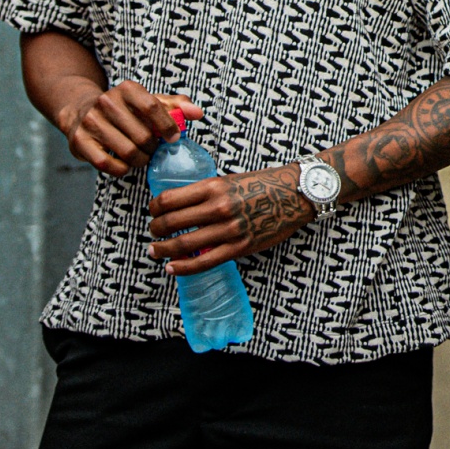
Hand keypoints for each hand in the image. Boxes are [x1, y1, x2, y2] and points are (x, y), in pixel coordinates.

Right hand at [55, 79, 203, 177]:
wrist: (81, 110)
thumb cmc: (125, 109)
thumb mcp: (150, 101)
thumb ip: (177, 106)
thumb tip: (197, 114)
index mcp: (127, 89)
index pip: (152, 107)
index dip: (167, 126)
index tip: (174, 138)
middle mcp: (106, 101)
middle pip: (142, 135)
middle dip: (153, 148)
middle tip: (153, 149)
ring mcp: (91, 121)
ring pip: (127, 151)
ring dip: (140, 160)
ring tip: (141, 156)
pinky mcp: (80, 141)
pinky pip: (107, 164)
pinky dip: (121, 169)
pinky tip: (125, 164)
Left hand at [148, 164, 312, 275]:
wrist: (297, 193)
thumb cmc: (264, 184)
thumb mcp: (231, 180)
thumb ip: (207, 193)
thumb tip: (181, 205)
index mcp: (214, 186)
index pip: (169, 200)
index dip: (153, 208)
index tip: (152, 212)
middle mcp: (218, 207)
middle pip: (170, 223)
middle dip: (154, 230)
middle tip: (153, 233)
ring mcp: (229, 229)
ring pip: (182, 244)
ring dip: (162, 250)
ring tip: (155, 251)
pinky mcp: (239, 247)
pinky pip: (203, 262)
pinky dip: (183, 267)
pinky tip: (171, 268)